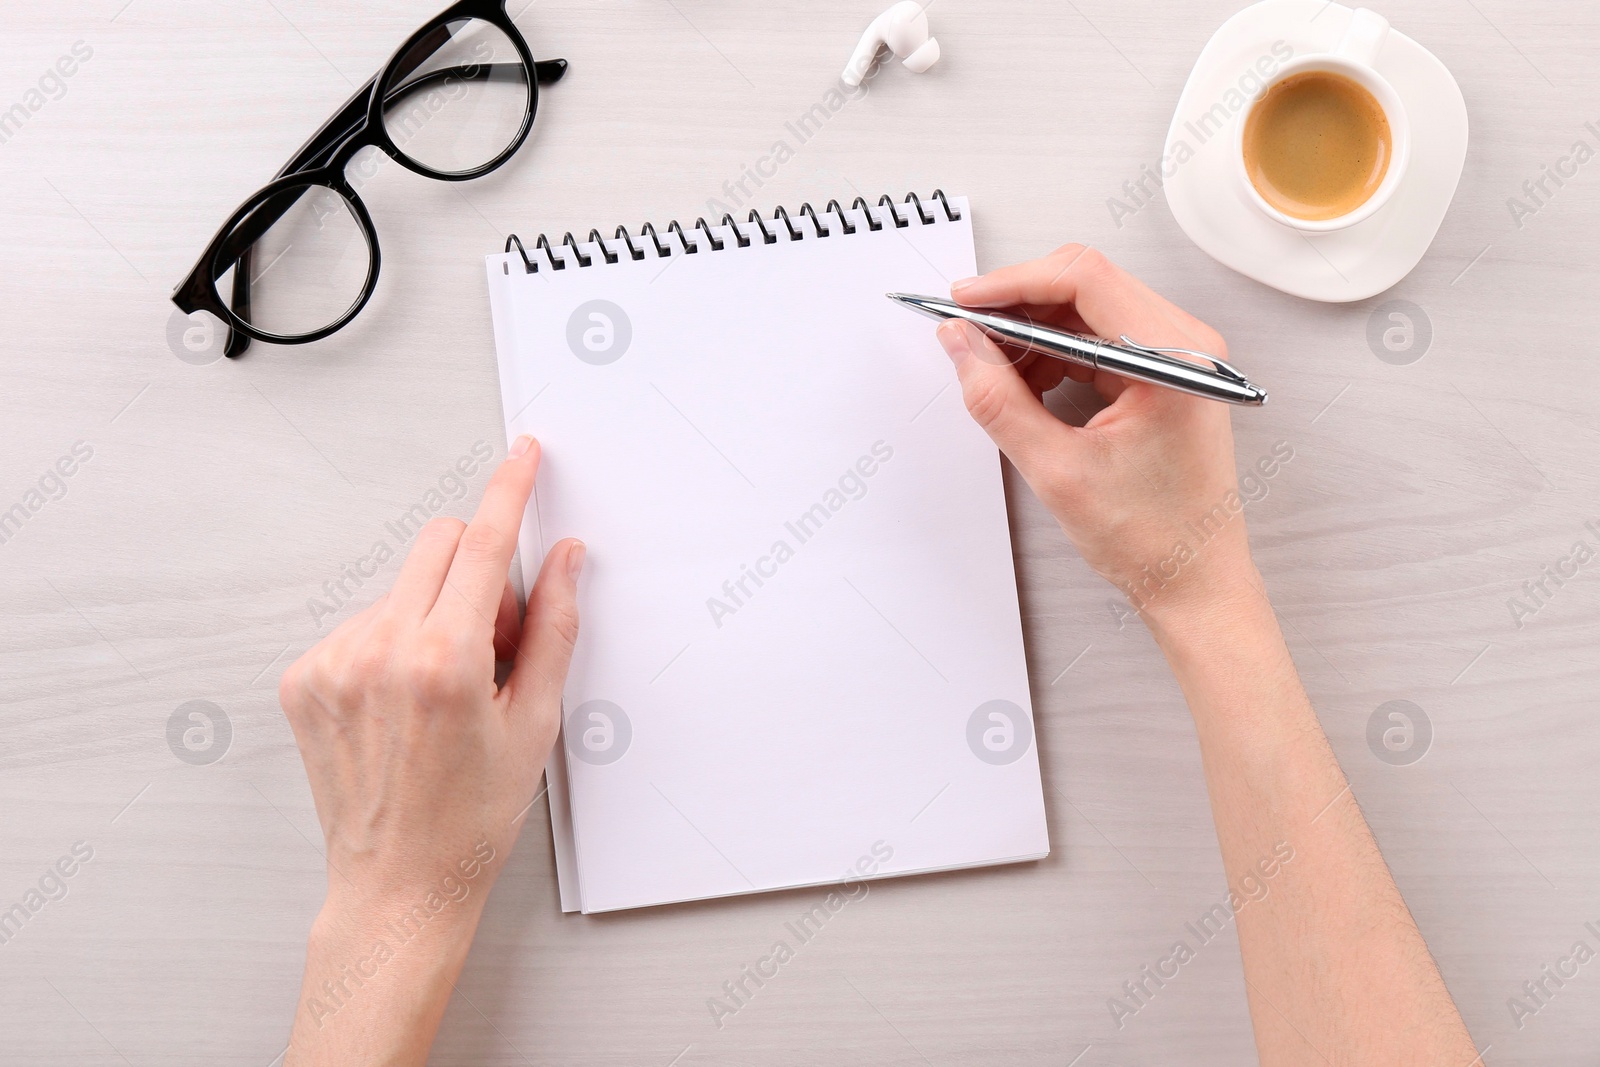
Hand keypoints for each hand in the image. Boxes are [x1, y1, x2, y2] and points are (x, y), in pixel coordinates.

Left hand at [277, 435, 582, 1064]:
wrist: (397, 883)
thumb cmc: (470, 818)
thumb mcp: (535, 722)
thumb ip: (553, 626)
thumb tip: (565, 558)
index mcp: (443, 659)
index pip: (483, 542)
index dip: (509, 490)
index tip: (523, 456)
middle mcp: (379, 650)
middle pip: (438, 544)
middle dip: (478, 570)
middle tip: (497, 642)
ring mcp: (333, 662)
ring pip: (403, 584)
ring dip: (436, 611)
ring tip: (448, 690)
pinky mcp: (305, 676)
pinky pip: (364, 620)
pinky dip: (394, 640)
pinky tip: (407, 701)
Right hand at [938, 245, 1256, 623]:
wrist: (1195, 583)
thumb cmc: (1153, 539)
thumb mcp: (1056, 470)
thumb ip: (998, 400)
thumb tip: (960, 345)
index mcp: (1174, 360)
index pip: (1084, 279)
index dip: (1013, 282)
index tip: (964, 300)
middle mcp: (1186, 346)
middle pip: (1086, 285)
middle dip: (1018, 305)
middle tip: (967, 334)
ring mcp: (1179, 357)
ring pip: (1088, 310)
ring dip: (1034, 331)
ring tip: (994, 371)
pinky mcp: (1167, 374)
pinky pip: (1101, 339)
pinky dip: (1057, 352)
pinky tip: (1027, 385)